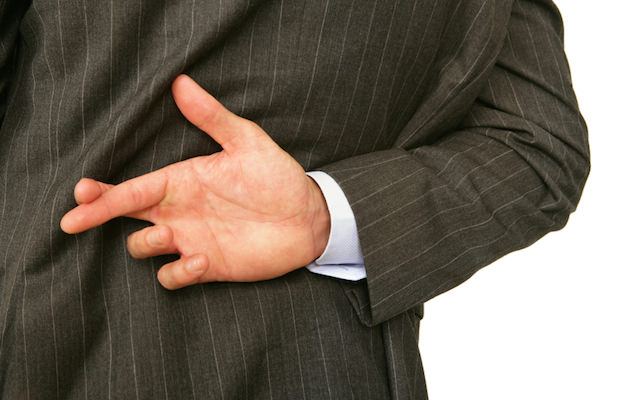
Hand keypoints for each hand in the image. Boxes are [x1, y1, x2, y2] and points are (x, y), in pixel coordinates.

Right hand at [60, 75, 329, 288]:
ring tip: (167, 234)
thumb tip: (182, 82)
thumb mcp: (246, 142)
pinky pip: (175, 276)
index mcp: (182, 181)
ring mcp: (191, 239)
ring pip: (144, 247)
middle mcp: (179, 211)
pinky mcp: (207, 265)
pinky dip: (180, 272)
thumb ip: (213, 118)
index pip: (134, 187)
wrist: (309, 216)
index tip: (80, 191)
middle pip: (126, 216)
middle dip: (98, 216)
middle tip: (76, 219)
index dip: (104, 192)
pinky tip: (202, 259)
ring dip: (146, 243)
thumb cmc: (277, 177)